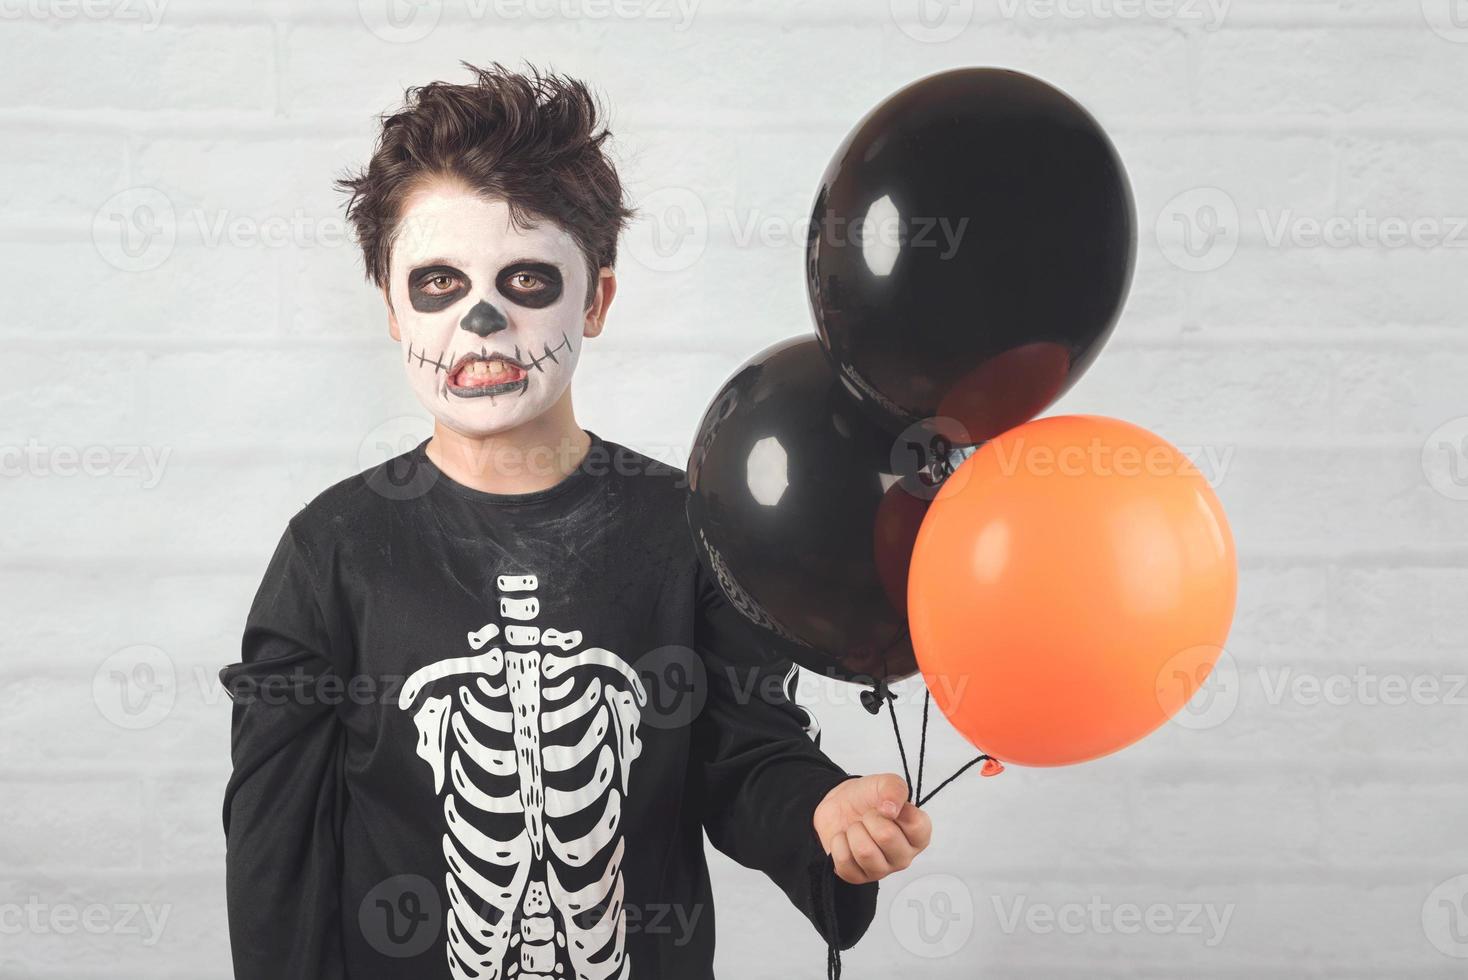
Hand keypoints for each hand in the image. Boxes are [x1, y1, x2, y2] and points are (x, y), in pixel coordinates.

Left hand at [813, 773, 931, 884]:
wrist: (839, 806)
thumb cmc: (868, 798)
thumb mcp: (885, 782)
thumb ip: (895, 789)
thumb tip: (891, 809)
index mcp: (918, 835)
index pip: (917, 827)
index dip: (896, 811)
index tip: (887, 806)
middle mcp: (903, 856)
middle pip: (886, 837)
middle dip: (869, 818)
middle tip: (868, 816)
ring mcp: (882, 870)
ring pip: (864, 852)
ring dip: (853, 831)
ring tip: (856, 828)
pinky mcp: (858, 877)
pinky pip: (845, 863)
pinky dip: (839, 844)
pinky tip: (845, 839)